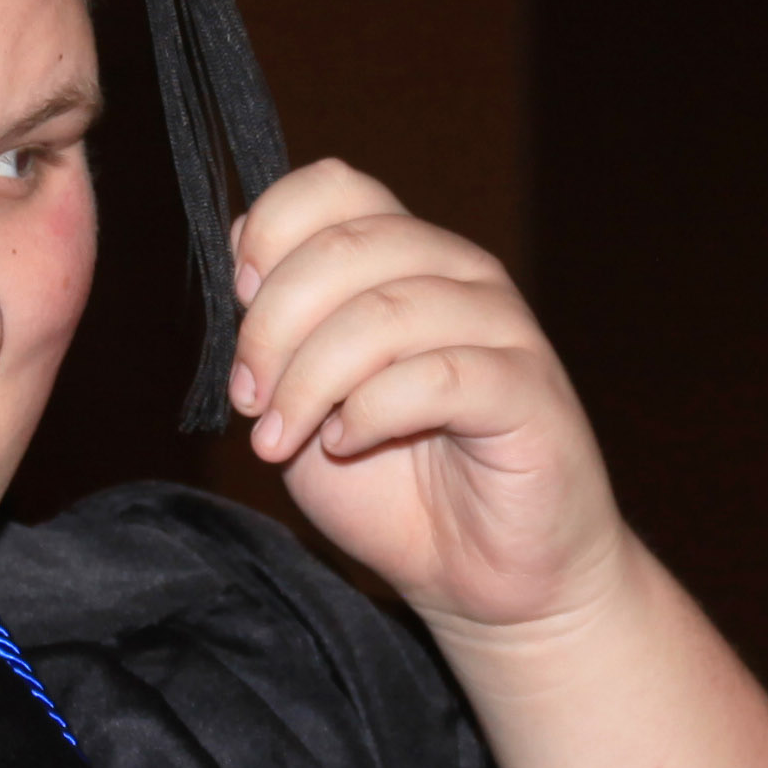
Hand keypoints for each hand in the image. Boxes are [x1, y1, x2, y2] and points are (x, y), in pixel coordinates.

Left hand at [228, 161, 624, 639]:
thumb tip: (239, 260)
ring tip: (282, 439)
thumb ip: (278, 331)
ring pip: (385, 311)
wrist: (480, 580)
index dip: (270, 233)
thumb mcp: (306, 401)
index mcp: (405, 258)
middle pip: (346, 246)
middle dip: (272, 327)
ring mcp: (502, 327)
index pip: (336, 188)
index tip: (238, 303)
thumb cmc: (397, 490)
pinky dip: (371, 411)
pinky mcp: (528, 391)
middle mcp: (459, 274)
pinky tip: (348, 443)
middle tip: (250, 401)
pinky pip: (438, 375)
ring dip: (310, 380)